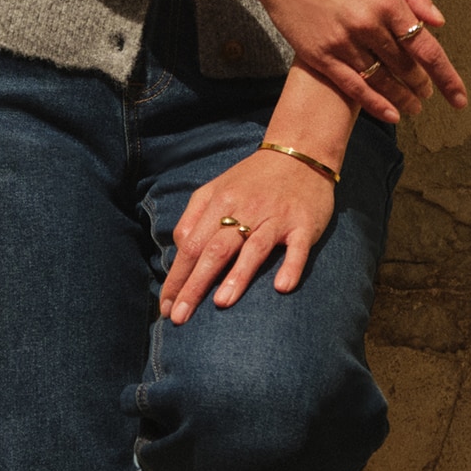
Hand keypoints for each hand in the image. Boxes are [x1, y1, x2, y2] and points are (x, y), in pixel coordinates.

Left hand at [160, 151, 335, 323]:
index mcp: (219, 203)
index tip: (166, 307)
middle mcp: (245, 210)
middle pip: (215, 251)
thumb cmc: (252, 180)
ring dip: (237, 276)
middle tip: (181, 318)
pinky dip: (291, 266)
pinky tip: (282, 287)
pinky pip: (298, 248)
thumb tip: (181, 252)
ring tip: (221, 304)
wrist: (300, 152)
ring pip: (253, 248)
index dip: (176, 277)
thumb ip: (195, 218)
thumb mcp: (216, 189)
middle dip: (195, 285)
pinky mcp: (304, 224)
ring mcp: (276, 217)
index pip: (191, 245)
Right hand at [251, 0, 466, 125]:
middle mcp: (368, 23)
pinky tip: (390, 114)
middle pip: (406, 67)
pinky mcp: (319, 55)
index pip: (426, 48)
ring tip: (413, 108)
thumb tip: (438, 23)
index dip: (446, 77)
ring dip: (402, 99)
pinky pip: (353, 87)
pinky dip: (375, 104)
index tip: (459, 98)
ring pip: (382, 81)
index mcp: (386, 0)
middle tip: (428, 94)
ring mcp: (342, 41)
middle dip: (422, 86)